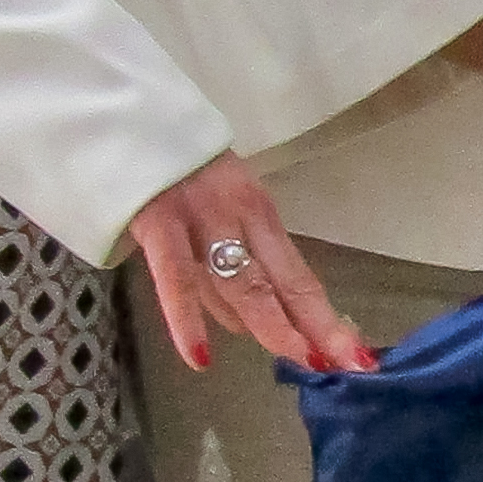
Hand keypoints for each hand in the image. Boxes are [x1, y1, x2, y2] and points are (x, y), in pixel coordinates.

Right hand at [128, 157, 372, 376]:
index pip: (297, 276)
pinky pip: (177, 276)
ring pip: (240, 281)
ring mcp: (200, 216)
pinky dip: (188, 318)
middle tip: (344, 364)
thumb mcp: (214, 210)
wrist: (124, 117)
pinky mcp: (157, 219)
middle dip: (315, 326)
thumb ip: (225, 266)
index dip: (325, 320)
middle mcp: (238, 215)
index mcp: (256, 211)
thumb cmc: (170, 172)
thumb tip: (245, 327)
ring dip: (270, 323)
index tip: (357, 358)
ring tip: (297, 358)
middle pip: (282, 281)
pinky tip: (201, 356)